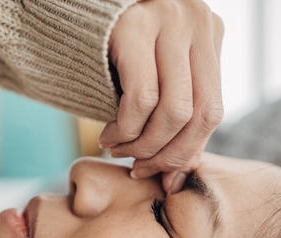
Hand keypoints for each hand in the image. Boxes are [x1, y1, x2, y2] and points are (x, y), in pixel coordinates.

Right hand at [100, 0, 223, 193]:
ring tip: (119, 150)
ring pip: (173, 110)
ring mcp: (167, 20)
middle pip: (198, 112)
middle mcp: (196, 21)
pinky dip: (126, 129)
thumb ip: (175, 120)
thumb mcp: (156, 79)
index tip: (163, 174)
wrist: (67, 10)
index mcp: (209, 33)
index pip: (213, 110)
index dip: (187, 152)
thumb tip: (178, 178)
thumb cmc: (112, 52)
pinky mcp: (133, 26)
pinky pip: (141, 98)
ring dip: (143, 145)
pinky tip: (108, 135)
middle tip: (138, 168)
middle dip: (167, 154)